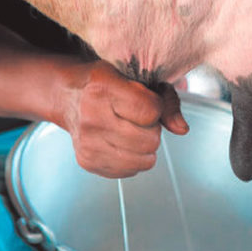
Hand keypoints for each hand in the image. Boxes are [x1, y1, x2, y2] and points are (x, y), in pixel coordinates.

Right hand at [59, 61, 188, 177]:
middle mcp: (92, 118)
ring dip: (145, 147)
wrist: (69, 96)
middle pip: (150, 140)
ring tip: (131, 131)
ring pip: (143, 161)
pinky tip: (121, 142)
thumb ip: (167, 100)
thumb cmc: (109, 84)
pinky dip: (132, 159)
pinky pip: (130, 171)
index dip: (156, 107)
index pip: (151, 111)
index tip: (145, 101)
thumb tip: (182, 129)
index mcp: (103, 88)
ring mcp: (88, 143)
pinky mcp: (87, 162)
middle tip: (137, 118)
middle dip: (152, 129)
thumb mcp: (137, 78)